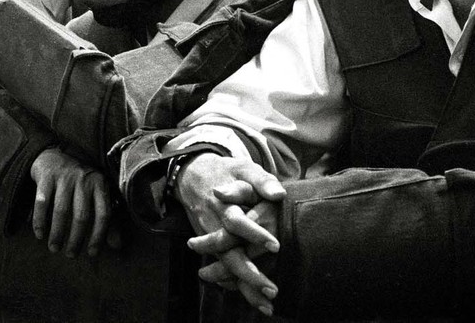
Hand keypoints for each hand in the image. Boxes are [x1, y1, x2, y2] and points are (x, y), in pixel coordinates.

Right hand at [30, 147, 115, 257]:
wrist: (54, 155)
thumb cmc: (80, 182)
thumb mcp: (97, 194)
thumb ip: (108, 218)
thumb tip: (116, 246)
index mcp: (100, 184)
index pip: (103, 214)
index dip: (99, 236)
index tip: (91, 253)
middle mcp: (84, 180)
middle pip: (81, 215)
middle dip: (76, 239)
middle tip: (71, 255)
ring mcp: (64, 177)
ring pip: (61, 211)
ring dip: (57, 233)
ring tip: (54, 248)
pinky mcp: (46, 177)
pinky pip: (42, 203)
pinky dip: (40, 221)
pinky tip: (40, 234)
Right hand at [175, 154, 284, 311]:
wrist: (193, 175)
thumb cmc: (227, 172)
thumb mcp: (244, 168)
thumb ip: (262, 181)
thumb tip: (280, 194)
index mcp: (225, 204)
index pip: (237, 222)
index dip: (254, 234)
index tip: (276, 246)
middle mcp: (216, 225)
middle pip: (229, 254)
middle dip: (249, 273)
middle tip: (273, 290)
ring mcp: (212, 238)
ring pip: (226, 266)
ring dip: (244, 286)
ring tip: (266, 305)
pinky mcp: (212, 245)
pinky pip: (222, 269)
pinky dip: (235, 285)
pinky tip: (252, 299)